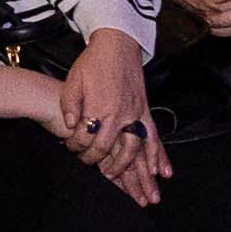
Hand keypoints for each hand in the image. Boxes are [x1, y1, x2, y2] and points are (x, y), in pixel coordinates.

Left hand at [62, 34, 165, 205]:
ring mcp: (136, 114)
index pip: (87, 139)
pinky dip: (158, 155)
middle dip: (100, 164)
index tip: (70, 145)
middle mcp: (121, 115)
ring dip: (134, 171)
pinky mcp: (144, 110)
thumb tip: (68, 125)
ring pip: (136, 150)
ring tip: (133, 188)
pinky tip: (162, 172)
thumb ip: (70, 105)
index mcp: (101, 108)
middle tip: (92, 167)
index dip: (76, 145)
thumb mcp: (73, 81)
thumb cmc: (93, 62)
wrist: (117, 43)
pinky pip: (154, 137)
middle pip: (111, 151)